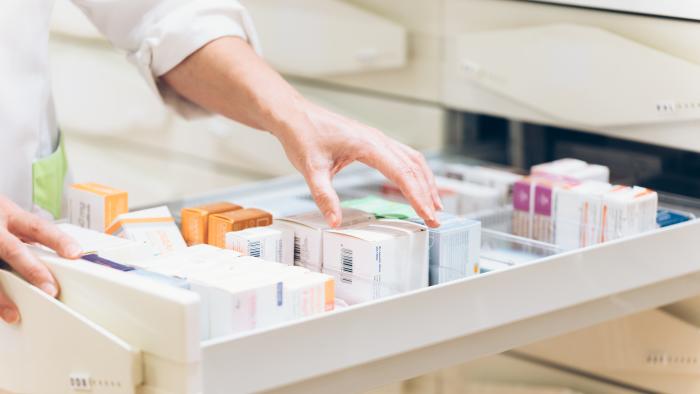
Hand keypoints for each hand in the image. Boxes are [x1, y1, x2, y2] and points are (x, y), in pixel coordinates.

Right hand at [0, 196, 80, 323]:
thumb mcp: (9, 217)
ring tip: (13, 312)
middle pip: (13, 249)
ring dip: (1, 295)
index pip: (38, 227)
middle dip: (32, 270)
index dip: (58, 239)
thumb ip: (27, 234)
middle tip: (50, 289)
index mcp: (9, 214)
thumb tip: (62, 254)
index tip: (75, 253)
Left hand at [160, 37, 441, 225]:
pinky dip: (415, 172)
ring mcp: (377, 139)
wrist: (293, 115)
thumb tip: (335, 222)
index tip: (429, 216)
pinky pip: (402, 156)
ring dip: (426, 182)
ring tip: (435, 205)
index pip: (402, 174)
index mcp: (368, 145)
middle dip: (428, 194)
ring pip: (412, 160)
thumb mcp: (311, 170)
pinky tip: (417, 185)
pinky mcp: (373, 142)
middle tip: (436, 219)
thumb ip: (324, 197)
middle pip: (414, 168)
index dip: (418, 197)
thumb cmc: (302, 136)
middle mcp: (378, 139)